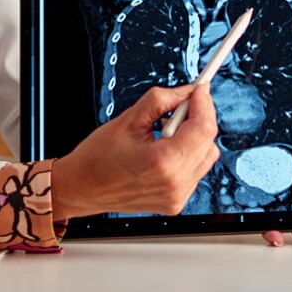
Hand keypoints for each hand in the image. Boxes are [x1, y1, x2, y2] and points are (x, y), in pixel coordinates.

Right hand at [50, 84, 217, 218]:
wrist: (82, 187)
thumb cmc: (97, 158)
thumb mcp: (127, 120)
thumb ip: (161, 100)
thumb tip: (185, 93)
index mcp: (163, 162)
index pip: (203, 128)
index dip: (204, 104)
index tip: (200, 90)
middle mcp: (175, 183)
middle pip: (209, 142)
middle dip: (199, 118)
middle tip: (182, 105)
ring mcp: (176, 196)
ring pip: (206, 157)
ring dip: (194, 138)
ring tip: (166, 131)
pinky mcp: (175, 202)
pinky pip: (195, 172)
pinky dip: (187, 155)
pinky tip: (165, 149)